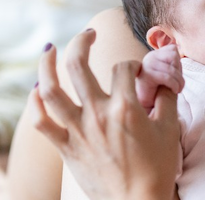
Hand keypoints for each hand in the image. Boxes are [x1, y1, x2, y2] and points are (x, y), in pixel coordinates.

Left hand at [29, 29, 180, 198]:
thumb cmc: (157, 170)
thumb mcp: (170, 130)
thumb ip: (167, 99)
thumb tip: (163, 80)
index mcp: (125, 107)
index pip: (123, 68)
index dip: (131, 64)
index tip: (135, 72)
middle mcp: (97, 114)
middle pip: (79, 64)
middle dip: (82, 41)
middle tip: (88, 34)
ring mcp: (78, 131)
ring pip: (50, 90)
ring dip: (46, 65)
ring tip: (49, 50)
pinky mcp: (66, 148)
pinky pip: (42, 123)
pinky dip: (35, 105)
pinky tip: (36, 92)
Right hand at [136, 44, 183, 112]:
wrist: (147, 104)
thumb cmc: (159, 89)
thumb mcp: (169, 73)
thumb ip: (174, 63)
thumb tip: (179, 52)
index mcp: (155, 54)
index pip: (173, 49)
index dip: (179, 63)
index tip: (176, 77)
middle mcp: (149, 57)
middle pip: (174, 56)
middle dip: (179, 71)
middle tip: (178, 84)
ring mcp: (147, 65)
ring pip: (172, 68)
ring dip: (179, 81)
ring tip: (177, 89)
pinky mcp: (147, 75)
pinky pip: (167, 77)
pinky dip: (174, 85)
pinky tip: (174, 91)